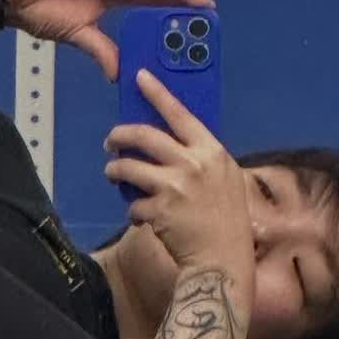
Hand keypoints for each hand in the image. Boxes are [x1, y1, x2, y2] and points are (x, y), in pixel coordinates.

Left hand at [104, 69, 255, 282]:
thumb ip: (201, 158)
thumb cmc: (227, 220)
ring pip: (127, 167)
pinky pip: (132, 203)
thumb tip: (173, 142)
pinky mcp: (157, 210)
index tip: (140, 77)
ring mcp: (173, 187)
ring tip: (113, 174)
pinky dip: (133, 209)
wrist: (223, 261)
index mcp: (212, 152)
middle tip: (111, 139)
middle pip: (144, 135)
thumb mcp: (225, 179)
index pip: (180, 114)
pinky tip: (141, 215)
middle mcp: (192, 164)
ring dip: (115, 170)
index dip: (158, 93)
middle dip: (120, 134)